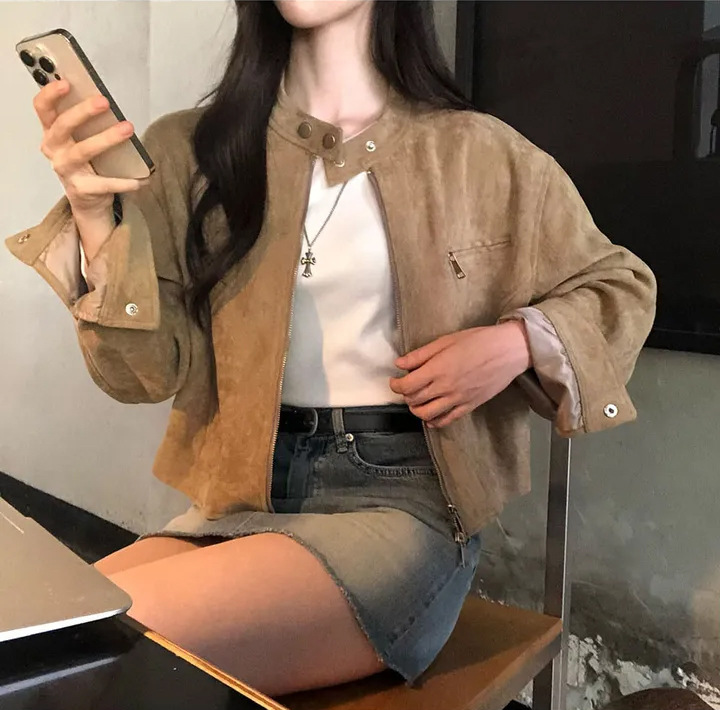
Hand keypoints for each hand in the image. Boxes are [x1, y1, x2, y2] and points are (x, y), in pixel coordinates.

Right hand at [33, 80, 145, 258]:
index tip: (67, 83)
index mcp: (52, 133)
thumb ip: (86, 123)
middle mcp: (54, 150)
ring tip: (128, 129)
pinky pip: (105, 184)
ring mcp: (66, 170)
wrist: (88, 200)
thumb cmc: (86, 163)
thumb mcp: (81, 141)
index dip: (51, 94)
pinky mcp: (81, 189)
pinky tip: (141, 179)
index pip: (43, 109)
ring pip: (83, 151)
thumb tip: (104, 100)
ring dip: (106, 139)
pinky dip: (124, 181)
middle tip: (104, 101)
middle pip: (62, 127)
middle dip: (83, 112)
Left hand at [389, 322, 531, 428]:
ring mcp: (458, 399)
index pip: (407, 386)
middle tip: (407, 386)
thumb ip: (420, 355)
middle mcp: (445, 387)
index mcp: (438, 369)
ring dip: (416, 409)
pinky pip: (446, 420)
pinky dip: (434, 421)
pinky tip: (431, 416)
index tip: (395, 380)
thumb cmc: (479, 340)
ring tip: (417, 400)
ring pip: (427, 414)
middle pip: (414, 400)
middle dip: (405, 395)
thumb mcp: (446, 341)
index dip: (396, 385)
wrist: (509, 351)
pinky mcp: (469, 406)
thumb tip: (399, 364)